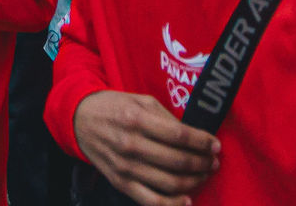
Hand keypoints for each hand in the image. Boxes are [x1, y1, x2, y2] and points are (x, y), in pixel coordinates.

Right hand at [70, 91, 218, 205]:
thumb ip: (166, 117)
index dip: (202, 142)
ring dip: (194, 181)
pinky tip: (187, 199)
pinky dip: (173, 204)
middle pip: (178, 161)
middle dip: (203, 163)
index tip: (215, 145)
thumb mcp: (139, 100)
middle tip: (213, 161)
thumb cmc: (113, 107)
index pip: (179, 135)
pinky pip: (152, 201)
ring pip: (170, 182)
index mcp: (136, 119)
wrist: (79, 120)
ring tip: (204, 174)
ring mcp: (126, 167)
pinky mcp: (121, 183)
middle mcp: (131, 144)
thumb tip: (193, 136)